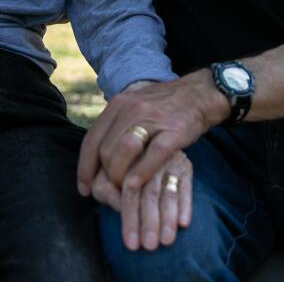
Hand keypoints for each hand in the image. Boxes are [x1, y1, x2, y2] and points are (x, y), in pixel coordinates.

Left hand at [77, 71, 226, 195]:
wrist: (200, 94)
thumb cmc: (164, 107)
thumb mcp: (134, 107)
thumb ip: (115, 127)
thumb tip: (95, 159)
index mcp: (118, 104)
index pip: (91, 139)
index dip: (84, 168)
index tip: (84, 188)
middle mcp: (131, 109)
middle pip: (106, 149)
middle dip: (104, 175)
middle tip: (110, 190)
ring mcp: (153, 118)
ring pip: (124, 152)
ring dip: (119, 176)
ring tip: (124, 189)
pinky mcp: (174, 130)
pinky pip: (152, 155)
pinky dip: (141, 172)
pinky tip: (136, 186)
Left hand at [91, 151, 192, 250]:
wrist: (141, 151)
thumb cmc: (116, 173)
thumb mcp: (103, 177)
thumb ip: (104, 189)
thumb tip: (119, 205)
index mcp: (124, 160)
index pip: (130, 190)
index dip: (130, 218)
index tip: (131, 243)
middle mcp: (148, 157)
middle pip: (149, 193)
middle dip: (149, 221)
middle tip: (149, 246)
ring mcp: (168, 160)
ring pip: (168, 192)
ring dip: (168, 218)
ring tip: (166, 241)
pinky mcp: (184, 165)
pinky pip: (186, 186)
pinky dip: (185, 205)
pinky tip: (183, 223)